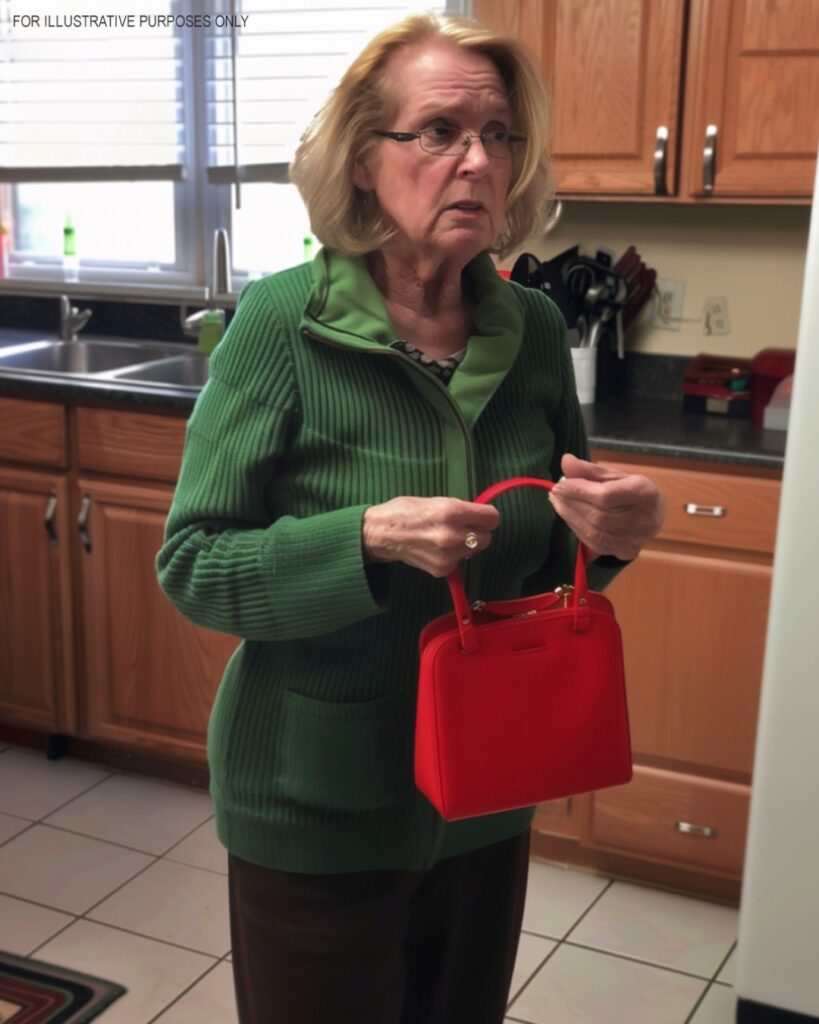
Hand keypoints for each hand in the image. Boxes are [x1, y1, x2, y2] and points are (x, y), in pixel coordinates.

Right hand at [362, 496, 500, 577]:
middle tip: (462, 529)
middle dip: (477, 533)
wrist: (381, 534)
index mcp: (452, 512)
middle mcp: (454, 535)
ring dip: (464, 546)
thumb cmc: (405, 511)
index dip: (486, 517)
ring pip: (473, 552)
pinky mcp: (443, 570)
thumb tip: (477, 515)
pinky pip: (458, 562)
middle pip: (486, 538)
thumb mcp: (436, 501)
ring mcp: (449, 555)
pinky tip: (434, 550)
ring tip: (442, 538)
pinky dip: (451, 557)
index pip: (492, 518)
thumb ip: (460, 509)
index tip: (479, 517)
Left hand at [548, 454, 664, 560]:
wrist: (654, 514)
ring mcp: (637, 540)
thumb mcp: (614, 475)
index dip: (579, 490)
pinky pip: (595, 543)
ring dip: (570, 517)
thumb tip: (566, 461)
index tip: (559, 485)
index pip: (606, 495)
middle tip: (554, 493)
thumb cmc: (631, 490)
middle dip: (571, 503)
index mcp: (647, 494)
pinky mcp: (627, 552)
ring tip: (558, 503)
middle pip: (599, 515)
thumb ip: (589, 470)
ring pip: (595, 532)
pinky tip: (569, 516)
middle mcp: (646, 520)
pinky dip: (577, 529)